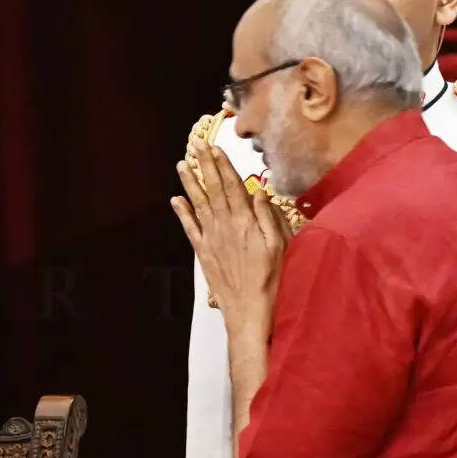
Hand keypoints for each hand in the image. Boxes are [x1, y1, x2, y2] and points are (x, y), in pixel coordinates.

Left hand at [172, 138, 292, 331]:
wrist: (249, 313)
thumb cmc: (272, 281)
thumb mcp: (281, 248)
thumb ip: (269, 218)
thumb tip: (260, 192)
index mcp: (246, 223)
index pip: (233, 186)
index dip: (224, 166)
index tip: (216, 147)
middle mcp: (225, 227)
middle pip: (214, 189)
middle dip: (206, 165)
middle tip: (196, 145)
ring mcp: (212, 240)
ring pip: (199, 204)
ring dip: (191, 184)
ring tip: (182, 165)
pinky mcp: (204, 254)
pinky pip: (191, 229)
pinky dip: (182, 213)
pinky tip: (176, 200)